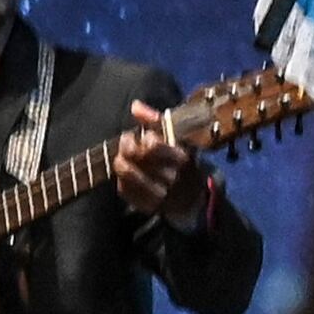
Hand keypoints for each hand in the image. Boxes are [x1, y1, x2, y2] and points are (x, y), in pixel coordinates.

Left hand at [111, 100, 203, 217]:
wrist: (193, 196)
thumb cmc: (179, 159)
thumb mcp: (174, 136)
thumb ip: (154, 119)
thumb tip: (135, 106)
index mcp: (181, 156)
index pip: (153, 145)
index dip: (139, 138)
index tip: (135, 136)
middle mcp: (173, 176)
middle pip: (139, 159)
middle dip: (126, 148)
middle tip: (125, 145)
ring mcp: (162, 194)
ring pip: (130, 177)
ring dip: (121, 165)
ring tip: (120, 159)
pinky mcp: (149, 206)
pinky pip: (126, 192)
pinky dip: (121, 182)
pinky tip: (124, 176)